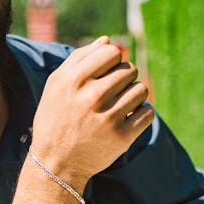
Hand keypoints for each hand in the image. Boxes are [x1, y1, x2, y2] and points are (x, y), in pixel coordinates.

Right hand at [31, 37, 153, 188]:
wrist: (56, 163)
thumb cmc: (56, 118)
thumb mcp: (56, 85)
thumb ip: (79, 59)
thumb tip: (107, 40)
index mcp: (74, 80)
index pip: (112, 52)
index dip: (111, 60)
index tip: (104, 73)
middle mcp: (92, 97)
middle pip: (129, 69)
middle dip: (124, 77)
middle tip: (112, 91)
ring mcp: (108, 118)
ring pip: (141, 90)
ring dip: (134, 95)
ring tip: (120, 104)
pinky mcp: (122, 137)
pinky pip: (147, 112)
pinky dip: (140, 114)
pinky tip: (126, 119)